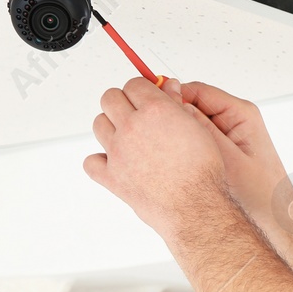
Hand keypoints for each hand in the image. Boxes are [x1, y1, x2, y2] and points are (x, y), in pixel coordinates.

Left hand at [83, 77, 230, 243]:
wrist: (195, 207)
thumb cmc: (201, 173)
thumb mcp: (197, 128)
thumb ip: (177, 104)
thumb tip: (169, 87)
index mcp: (155, 110)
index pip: (134, 84)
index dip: (141, 89)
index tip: (145, 96)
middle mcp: (132, 127)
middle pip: (110, 98)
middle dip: (122, 102)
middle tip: (134, 113)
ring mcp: (118, 151)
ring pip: (99, 124)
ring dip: (110, 126)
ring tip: (127, 137)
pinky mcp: (111, 176)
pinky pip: (91, 161)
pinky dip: (99, 160)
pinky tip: (114, 162)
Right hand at [166, 80, 292, 237]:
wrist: (277, 224)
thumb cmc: (261, 197)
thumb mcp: (228, 162)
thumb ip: (203, 131)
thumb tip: (174, 104)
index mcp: (241, 114)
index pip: (196, 91)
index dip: (170, 98)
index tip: (150, 111)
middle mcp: (235, 120)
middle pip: (191, 106)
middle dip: (172, 120)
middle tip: (154, 138)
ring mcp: (227, 136)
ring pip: (191, 125)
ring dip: (176, 138)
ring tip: (166, 157)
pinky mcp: (222, 151)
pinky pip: (196, 142)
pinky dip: (183, 151)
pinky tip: (176, 167)